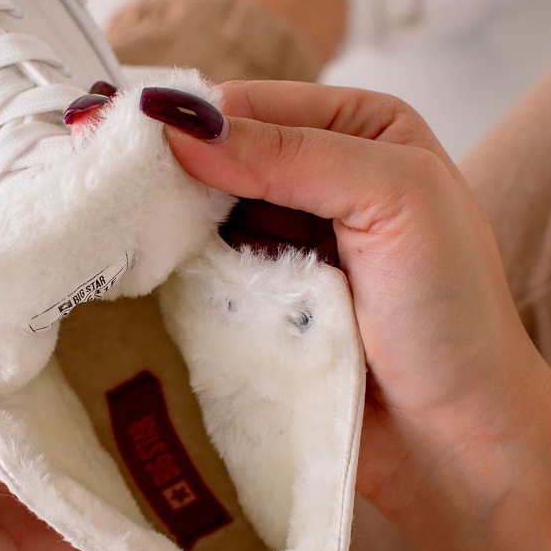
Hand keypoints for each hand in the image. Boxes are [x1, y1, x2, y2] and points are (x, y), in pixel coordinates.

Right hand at [140, 81, 550, 550]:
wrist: (454, 444)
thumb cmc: (453, 318)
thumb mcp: (395, 200)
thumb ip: (292, 154)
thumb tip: (182, 128)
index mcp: (360, 131)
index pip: (251, 105)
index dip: (188, 119)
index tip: (121, 136)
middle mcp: (317, 178)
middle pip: (215, 156)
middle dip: (163, 169)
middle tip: (95, 179)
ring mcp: (282, 242)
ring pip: (197, 213)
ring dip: (159, 222)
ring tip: (102, 224)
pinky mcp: (255, 299)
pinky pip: (197, 270)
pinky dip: (167, 270)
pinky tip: (132, 269)